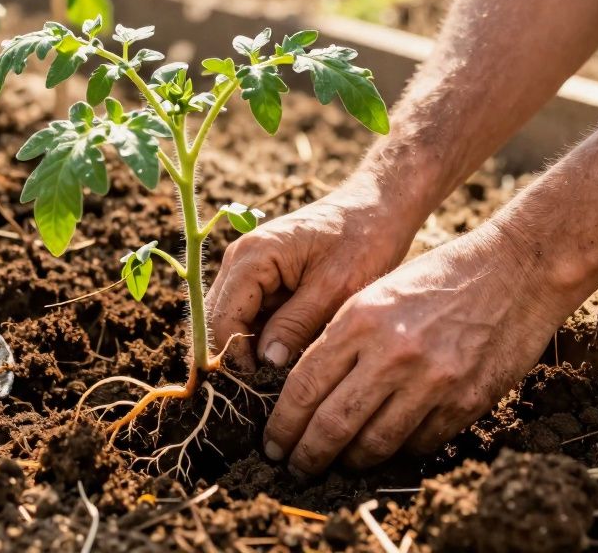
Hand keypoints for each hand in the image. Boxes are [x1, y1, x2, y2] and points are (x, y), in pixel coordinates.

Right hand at [206, 175, 420, 371]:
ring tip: (277, 378)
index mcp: (252, 256)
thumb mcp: (334, 288)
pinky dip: (263, 336)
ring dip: (250, 348)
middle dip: (236, 357)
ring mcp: (249, 266)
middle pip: (218, 320)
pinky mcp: (263, 276)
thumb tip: (266, 364)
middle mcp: (239, 259)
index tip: (262, 386)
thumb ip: (296, 325)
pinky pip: (251, 313)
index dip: (236, 358)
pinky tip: (285, 357)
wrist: (379, 208)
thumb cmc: (362, 240)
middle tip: (264, 391)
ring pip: (232, 320)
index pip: (222, 319)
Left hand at [262, 225, 569, 475]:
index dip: (283, 424)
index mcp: (360, 320)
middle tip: (295, 467)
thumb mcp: (377, 293)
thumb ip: (343, 338)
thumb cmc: (440, 277)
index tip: (272, 442)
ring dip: (349, 462)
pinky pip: (419, 444)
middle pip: (332, 425)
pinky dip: (398, 452)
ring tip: (338, 464)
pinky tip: (386, 449)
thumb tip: (307, 392)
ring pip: (374, 445)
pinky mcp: (465, 401)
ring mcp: (431, 381)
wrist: (516, 270)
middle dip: (306, 455)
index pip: (304, 387)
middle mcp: (392, 354)